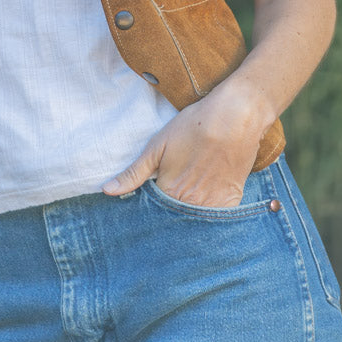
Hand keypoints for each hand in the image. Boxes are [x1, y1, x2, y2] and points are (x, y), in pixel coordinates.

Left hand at [102, 82, 267, 207]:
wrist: (234, 117)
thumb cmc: (193, 127)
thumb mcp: (158, 146)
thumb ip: (134, 173)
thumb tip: (106, 190)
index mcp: (170, 193)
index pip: (153, 215)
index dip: (150, 210)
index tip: (146, 207)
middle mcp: (191, 205)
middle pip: (174, 222)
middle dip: (167, 219)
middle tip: (165, 205)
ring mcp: (214, 206)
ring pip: (195, 224)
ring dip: (187, 220)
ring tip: (184, 203)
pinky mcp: (232, 201)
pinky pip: (217, 220)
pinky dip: (209, 217)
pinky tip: (203, 206)